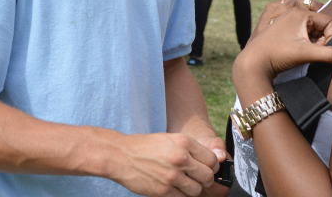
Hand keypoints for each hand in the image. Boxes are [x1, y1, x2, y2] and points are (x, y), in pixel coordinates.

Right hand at [105, 131, 221, 196]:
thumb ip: (189, 150)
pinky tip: (171, 187)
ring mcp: (172, 176)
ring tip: (181, 182)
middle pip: (207, 176)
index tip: (205, 168)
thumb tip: (212, 163)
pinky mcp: (164, 190)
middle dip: (204, 179)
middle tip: (195, 178)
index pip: (212, 160)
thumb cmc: (143, 147)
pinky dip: (180, 194)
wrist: (118, 155)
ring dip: (191, 188)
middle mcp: (180, 158)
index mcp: (183, 142)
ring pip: (197, 190)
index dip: (211, 166)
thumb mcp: (168, 139)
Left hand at [236, 0, 331, 86]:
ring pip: (308, 23)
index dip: (330, 38)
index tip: (321, 50)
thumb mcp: (308, 54)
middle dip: (320, 37)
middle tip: (312, 49)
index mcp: (299, 13)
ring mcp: (282, 15)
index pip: (329, 22)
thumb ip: (331, 54)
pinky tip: (296, 41)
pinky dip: (300, 31)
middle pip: (318, 23)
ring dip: (311, 35)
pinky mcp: (275, 23)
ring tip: (304, 47)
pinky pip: (296, 23)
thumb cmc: (279, 55)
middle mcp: (290, 10)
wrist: (254, 62)